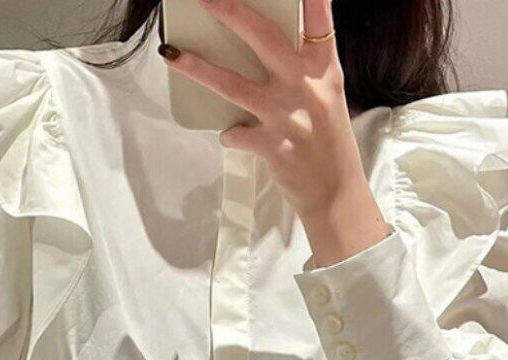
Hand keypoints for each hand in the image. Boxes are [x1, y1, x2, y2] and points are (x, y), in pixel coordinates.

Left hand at [159, 0, 390, 266]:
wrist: (336, 193)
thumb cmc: (329, 143)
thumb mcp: (327, 97)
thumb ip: (303, 70)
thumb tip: (265, 48)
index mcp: (325, 70)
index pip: (319, 19)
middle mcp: (307, 87)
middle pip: (263, 38)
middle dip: (230, 12)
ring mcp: (288, 117)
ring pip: (234, 85)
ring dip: (198, 68)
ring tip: (172, 54)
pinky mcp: (273, 147)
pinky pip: (235, 133)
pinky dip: (229, 133)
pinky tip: (230, 135)